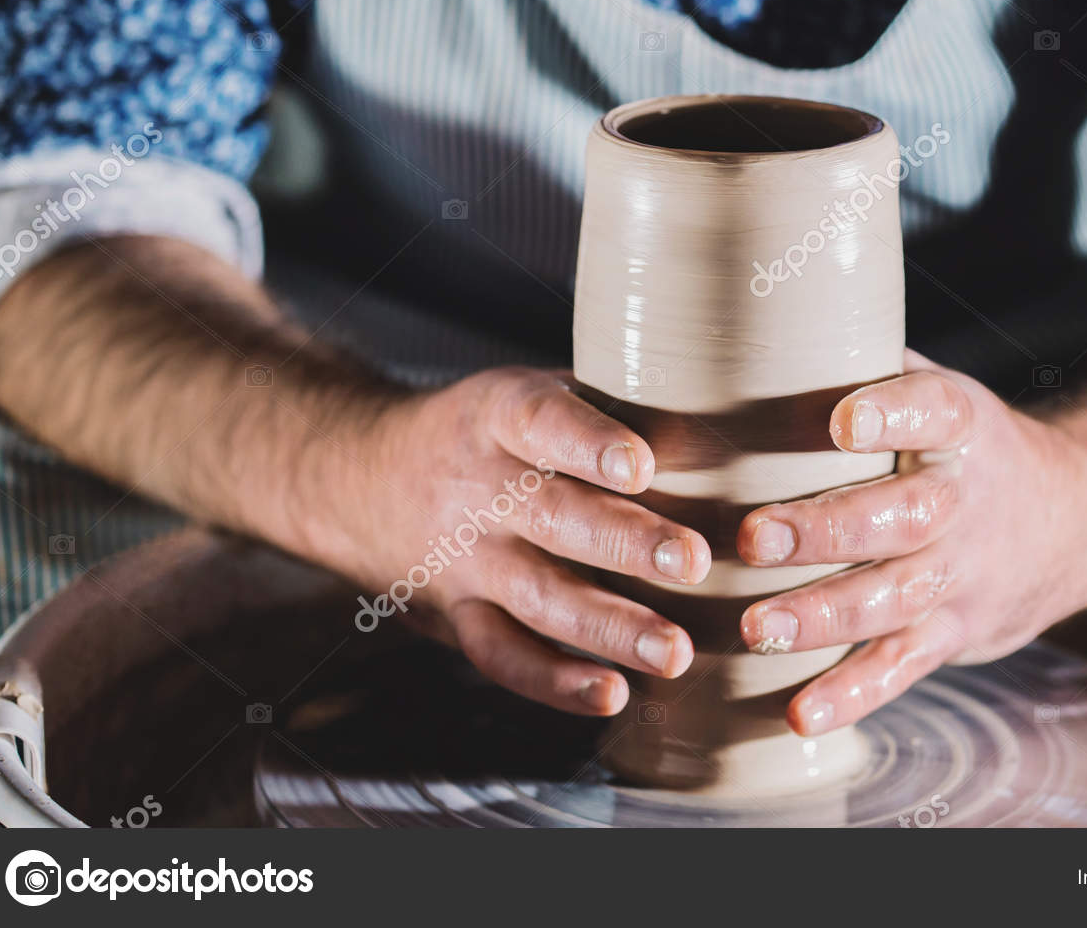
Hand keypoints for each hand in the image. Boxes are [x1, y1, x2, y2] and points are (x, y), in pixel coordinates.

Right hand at [318, 368, 710, 717]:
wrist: (359, 475)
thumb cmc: (489, 430)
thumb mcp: (528, 392)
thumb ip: (608, 405)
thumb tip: (727, 423)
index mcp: (497, 415)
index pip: (540, 421)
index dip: (588, 443)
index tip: (641, 465)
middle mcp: (477, 488)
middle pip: (552, 517)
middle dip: (625, 544)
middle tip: (694, 562)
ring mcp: (463, 559)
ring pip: (536, 597)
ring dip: (609, 629)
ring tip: (676, 652)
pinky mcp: (456, 615)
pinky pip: (502, 655)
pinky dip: (554, 682)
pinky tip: (613, 695)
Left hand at [735, 350, 1086, 736]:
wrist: (1073, 519)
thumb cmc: (959, 444)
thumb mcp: (935, 387)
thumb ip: (861, 358)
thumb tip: (762, 304)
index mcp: (960, 426)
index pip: (934, 410)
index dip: (893, 414)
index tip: (843, 419)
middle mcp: (964, 500)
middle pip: (903, 517)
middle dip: (828, 530)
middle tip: (752, 536)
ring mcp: (962, 573)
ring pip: (896, 598)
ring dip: (824, 617)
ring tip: (757, 626)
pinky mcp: (951, 632)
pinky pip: (903, 666)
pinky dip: (855, 693)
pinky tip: (801, 715)